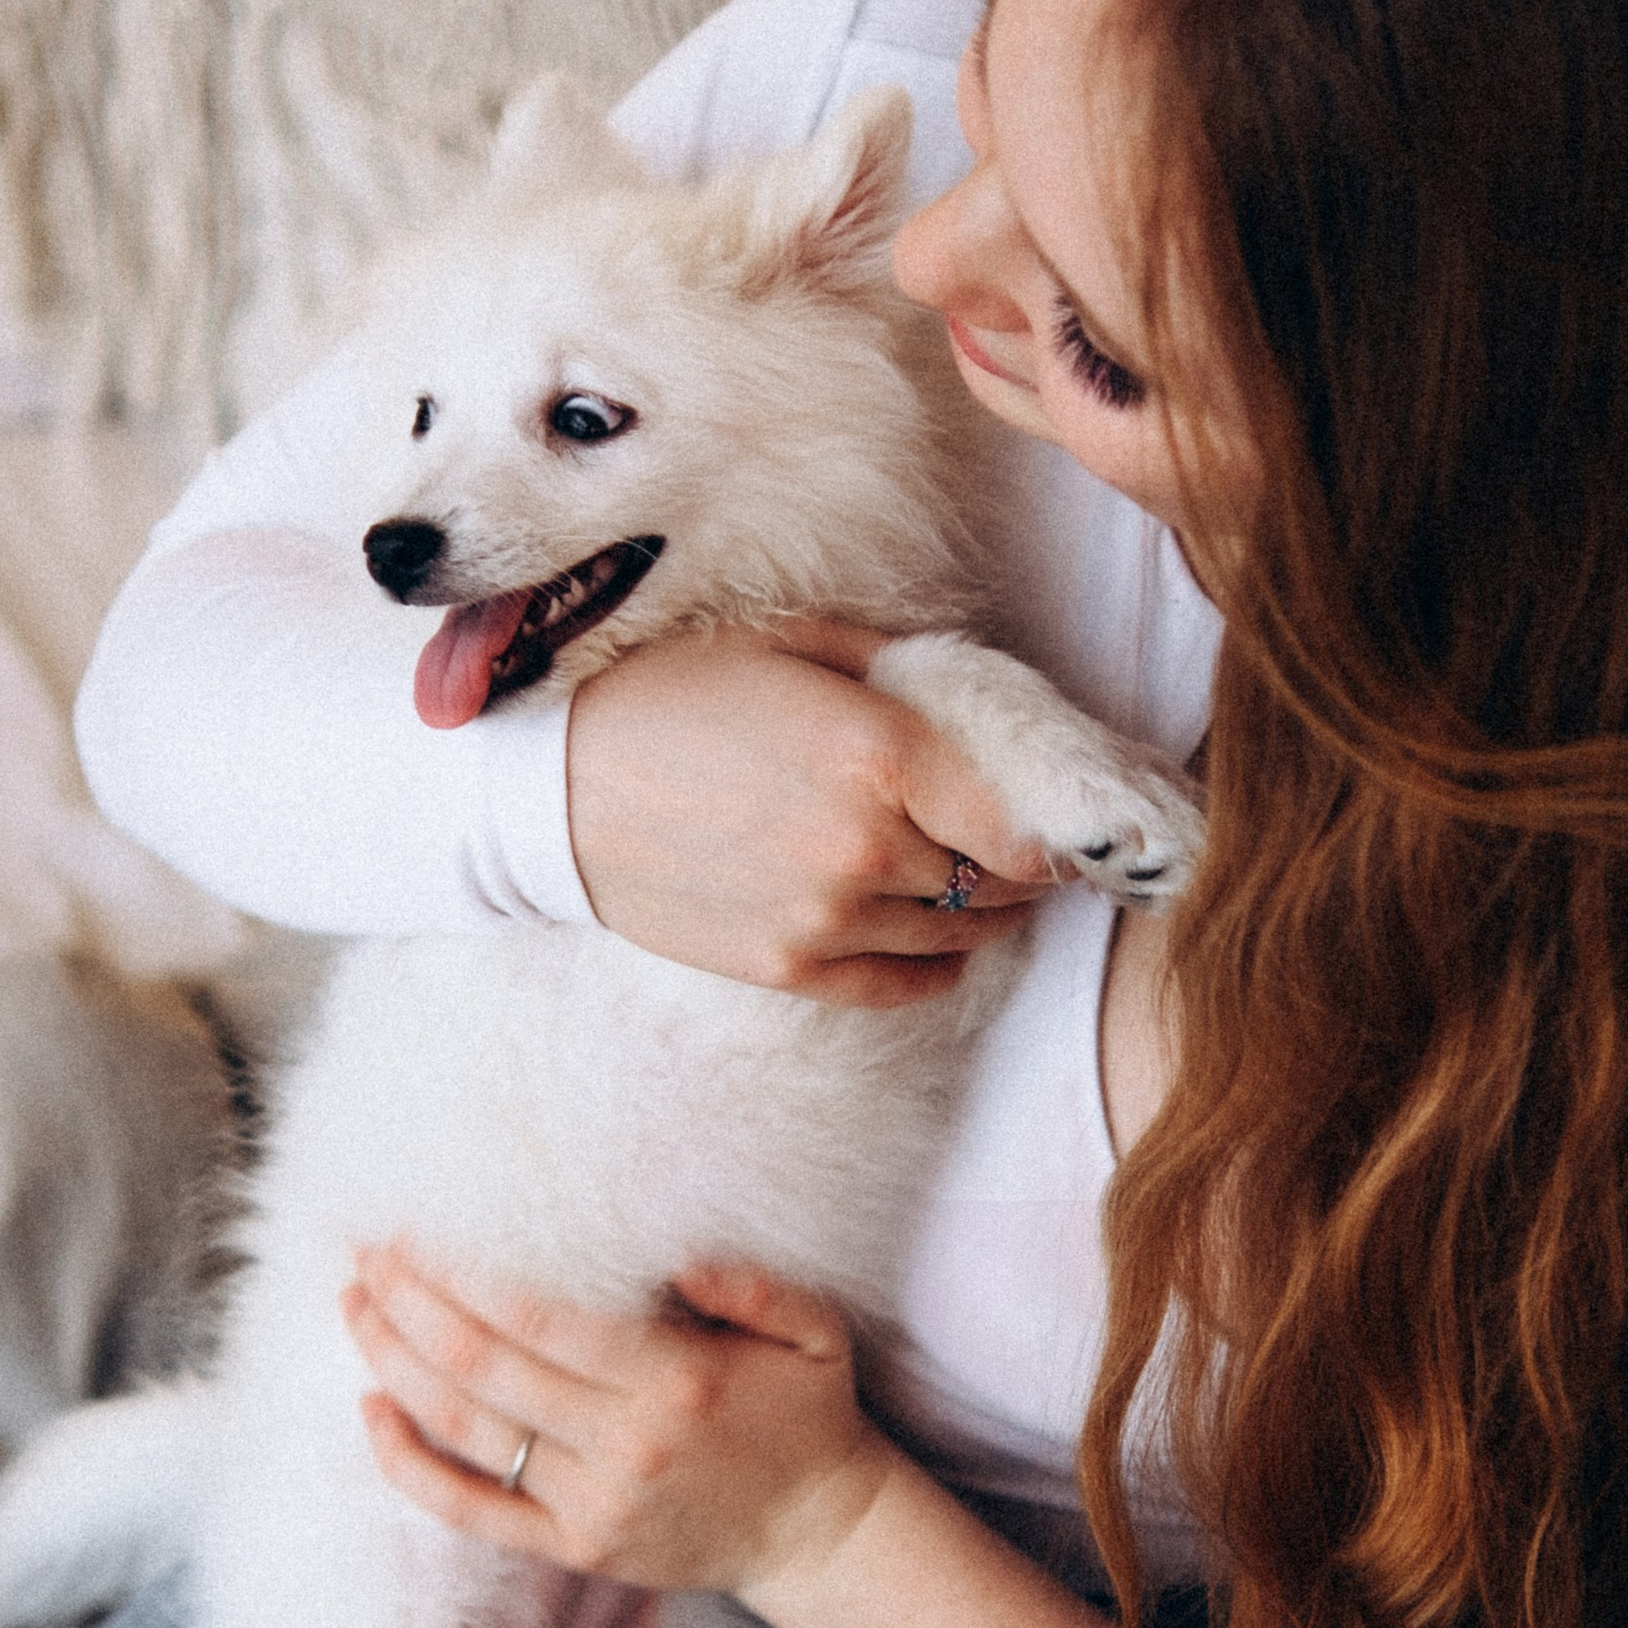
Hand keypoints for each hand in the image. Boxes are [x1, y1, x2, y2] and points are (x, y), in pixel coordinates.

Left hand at [340, 1241, 903, 1613]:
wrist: (818, 1532)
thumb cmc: (806, 1413)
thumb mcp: (814, 1333)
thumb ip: (753, 1286)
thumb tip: (677, 1256)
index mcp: (677, 1382)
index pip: (543, 1321)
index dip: (466, 1275)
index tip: (418, 1230)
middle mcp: (625, 1446)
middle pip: (486, 1367)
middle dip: (412, 1304)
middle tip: (366, 1251)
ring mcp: (593, 1505)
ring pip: (468, 1431)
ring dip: (397, 1364)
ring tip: (355, 1307)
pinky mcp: (577, 1549)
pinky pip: (473, 1512)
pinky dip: (411, 1466)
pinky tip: (372, 1411)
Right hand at [565, 619, 1051, 1004]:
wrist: (554, 786)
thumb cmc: (670, 692)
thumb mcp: (791, 643)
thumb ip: (899, 668)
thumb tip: (981, 698)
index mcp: (880, 756)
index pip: (1024, 823)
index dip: (1063, 829)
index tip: (1072, 819)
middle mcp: (867, 848)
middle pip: (999, 879)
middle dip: (1023, 863)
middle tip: (1032, 844)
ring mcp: (827, 919)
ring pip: (960, 934)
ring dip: (986, 912)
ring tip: (987, 882)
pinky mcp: (788, 969)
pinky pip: (905, 984)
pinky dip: (938, 963)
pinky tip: (938, 935)